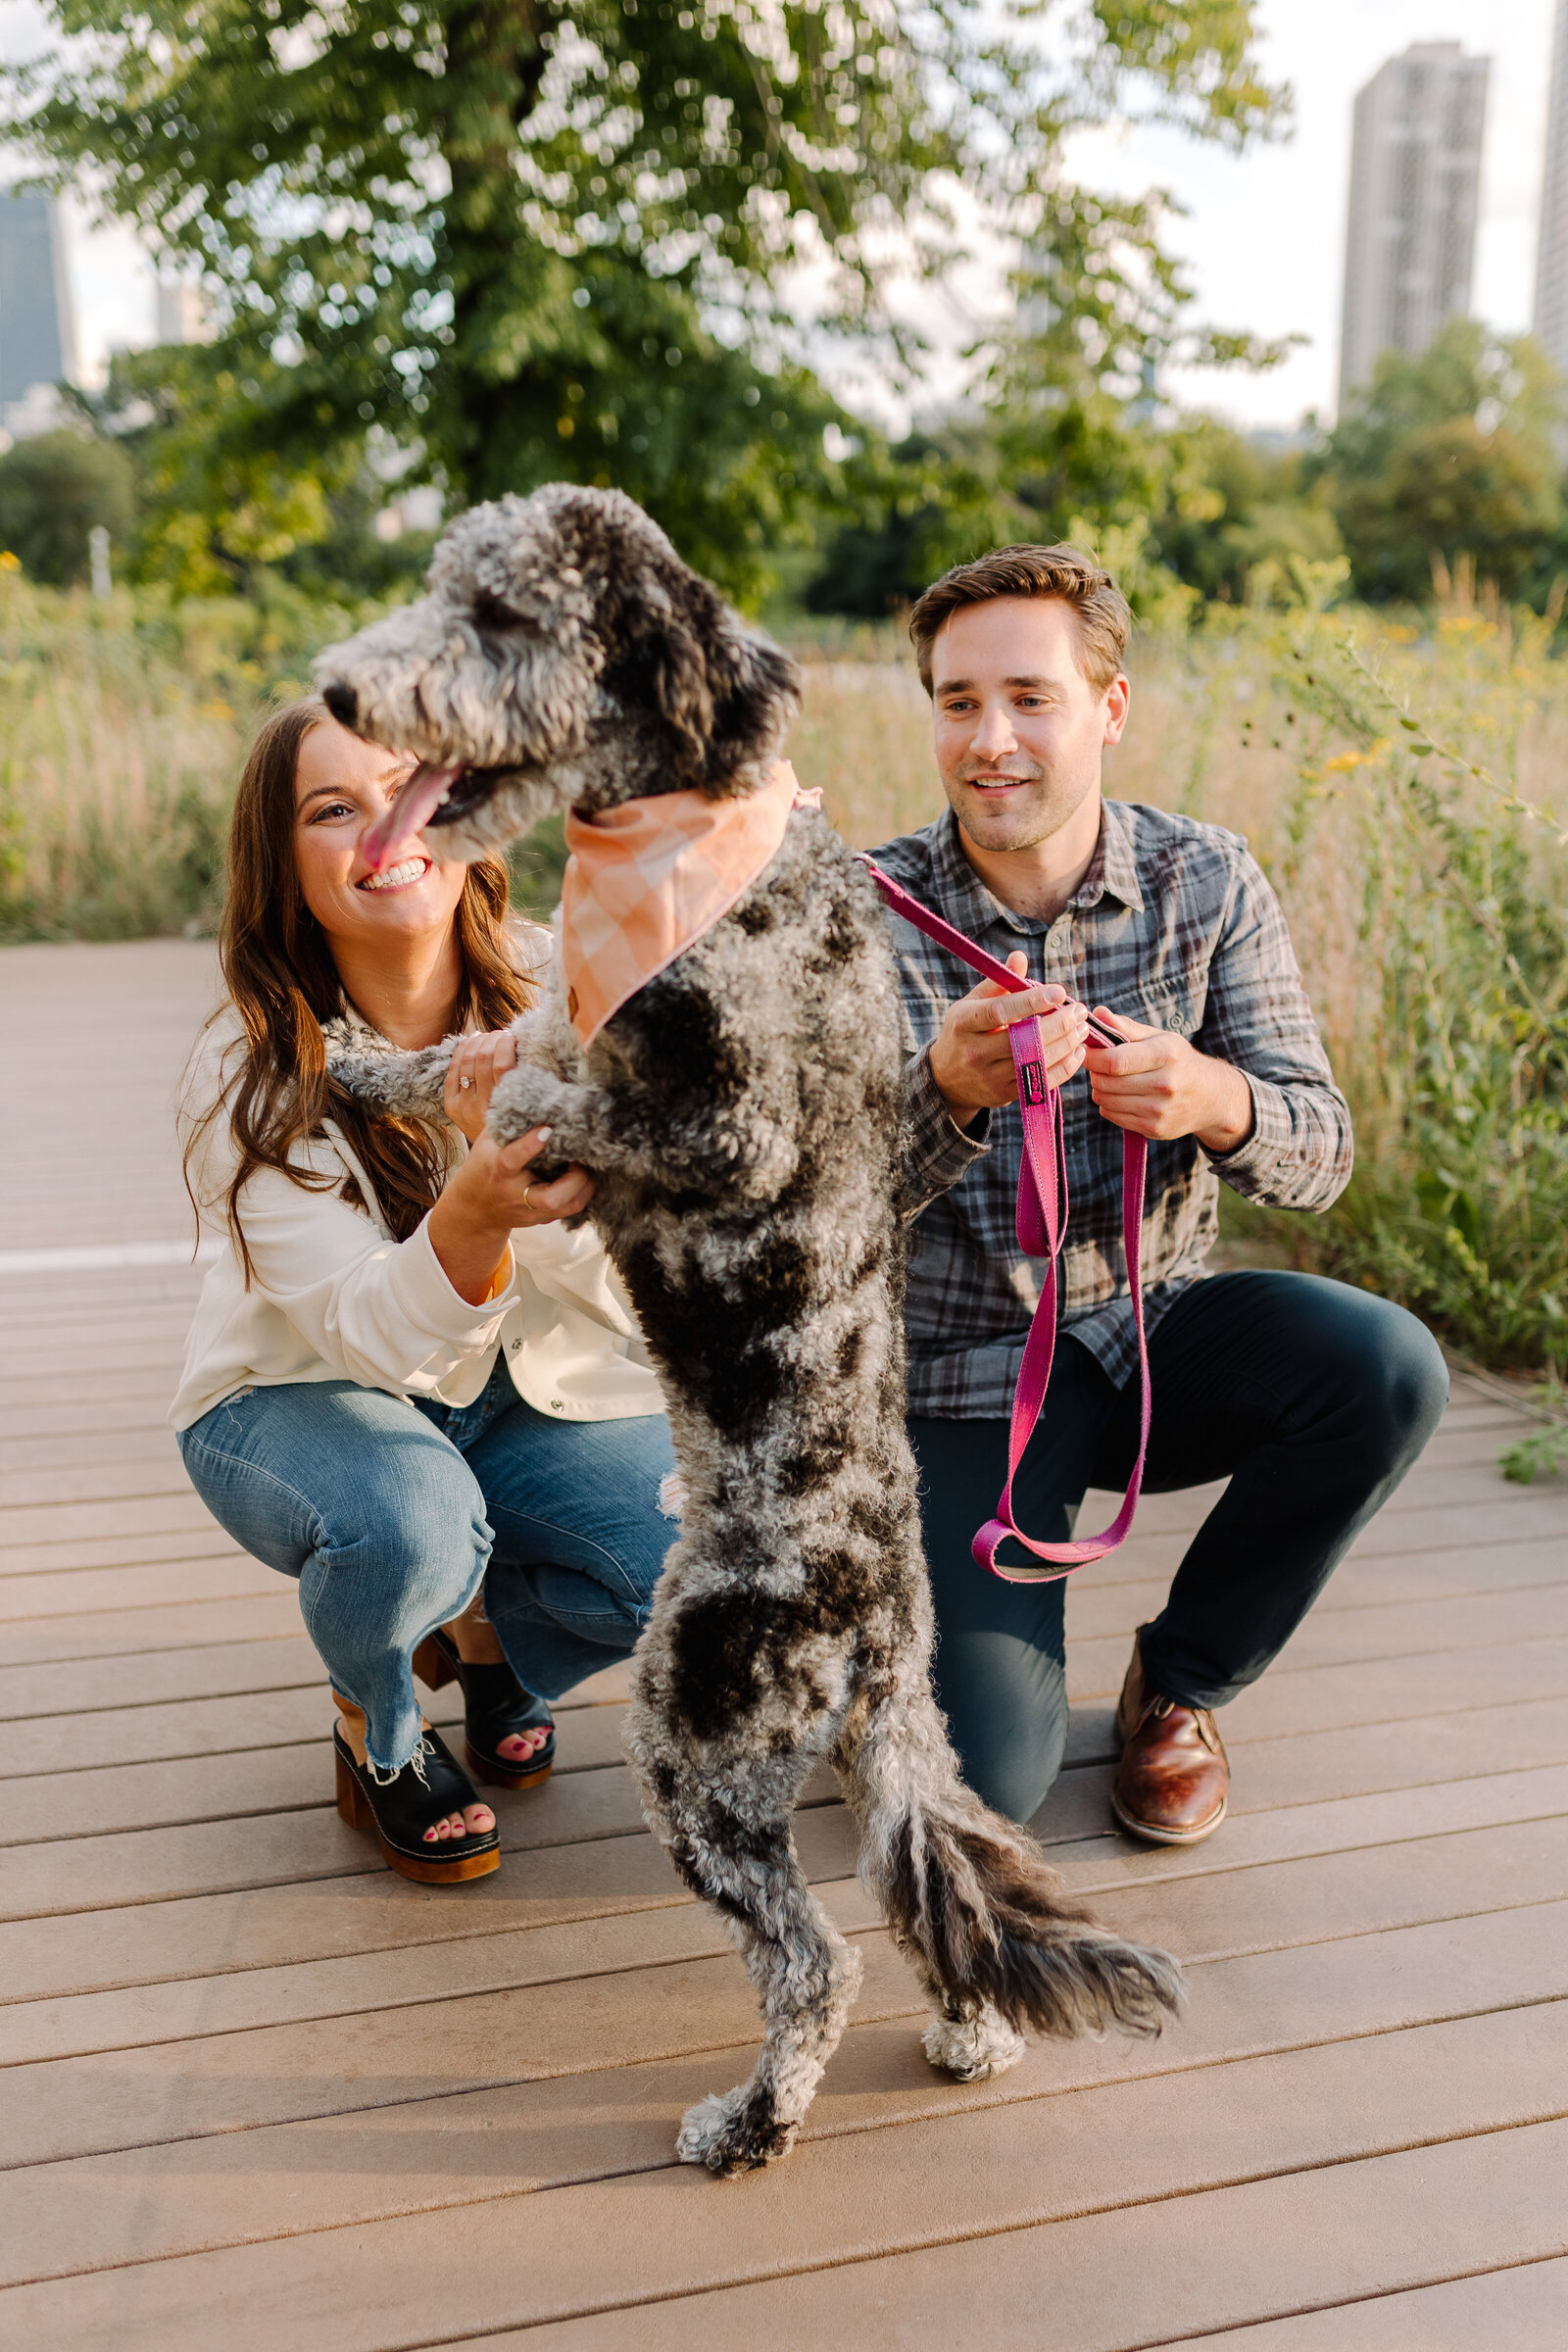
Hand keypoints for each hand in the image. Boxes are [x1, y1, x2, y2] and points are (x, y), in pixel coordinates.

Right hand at [429, 1124, 597, 1304]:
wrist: (474, 1210)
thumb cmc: (484, 1166)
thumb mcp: (487, 1142)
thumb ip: (508, 1122)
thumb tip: (535, 1094)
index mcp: (497, 1170)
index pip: (512, 1159)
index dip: (530, 1145)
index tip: (548, 1129)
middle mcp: (514, 1194)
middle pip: (550, 1197)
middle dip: (575, 1178)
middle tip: (581, 1158)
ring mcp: (530, 1211)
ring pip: (567, 1207)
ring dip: (586, 1187)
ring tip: (589, 1167)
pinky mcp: (542, 1219)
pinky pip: (570, 1210)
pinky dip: (583, 1193)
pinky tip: (586, 1177)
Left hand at [443, 1028, 518, 1143]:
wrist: (494, 1160)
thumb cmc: (519, 1129)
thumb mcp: (529, 1112)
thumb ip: (528, 1085)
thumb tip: (529, 1047)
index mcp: (504, 1107)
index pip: (501, 1065)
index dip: (506, 1044)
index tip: (513, 1036)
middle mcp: (481, 1107)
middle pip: (483, 1059)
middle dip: (493, 1039)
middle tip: (502, 1033)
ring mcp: (463, 1107)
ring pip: (467, 1061)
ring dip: (478, 1041)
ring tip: (489, 1035)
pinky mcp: (451, 1107)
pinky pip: (453, 1071)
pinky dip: (462, 1051)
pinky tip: (473, 1040)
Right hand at [927, 952, 1089, 1125]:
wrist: (947, 1078)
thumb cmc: (965, 1031)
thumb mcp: (971, 1003)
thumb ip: (999, 982)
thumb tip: (1020, 957)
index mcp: (965, 1023)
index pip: (1000, 1011)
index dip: (1031, 1001)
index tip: (1059, 991)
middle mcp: (975, 1052)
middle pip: (1024, 1039)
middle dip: (1059, 1024)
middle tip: (1079, 1011)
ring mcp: (990, 1077)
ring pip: (1037, 1062)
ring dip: (1067, 1044)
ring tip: (1082, 1028)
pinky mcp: (1005, 1095)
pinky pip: (1042, 1083)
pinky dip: (1065, 1067)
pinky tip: (1076, 1051)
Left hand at [1083, 1009, 1253, 1151]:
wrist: (1212, 1097)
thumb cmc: (1179, 1061)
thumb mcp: (1159, 1038)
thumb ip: (1125, 1027)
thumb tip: (1097, 1013)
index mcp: (1166, 1055)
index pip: (1115, 1061)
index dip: (1092, 1056)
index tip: (1086, 1050)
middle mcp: (1165, 1084)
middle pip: (1105, 1082)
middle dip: (1095, 1072)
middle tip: (1101, 1065)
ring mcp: (1159, 1110)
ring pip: (1104, 1100)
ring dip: (1100, 1089)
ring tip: (1113, 1079)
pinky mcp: (1154, 1129)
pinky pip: (1112, 1115)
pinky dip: (1109, 1105)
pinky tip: (1123, 1096)